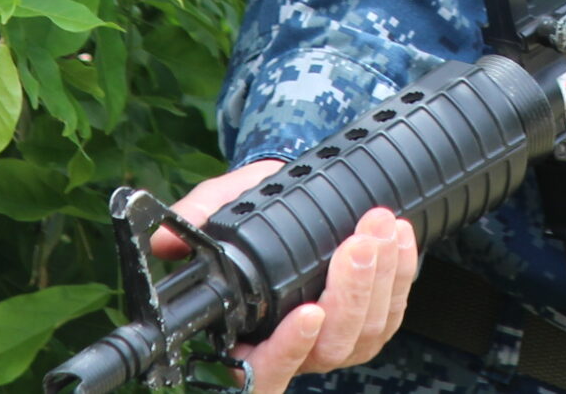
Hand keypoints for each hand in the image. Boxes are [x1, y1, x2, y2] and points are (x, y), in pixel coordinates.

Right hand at [153, 159, 417, 392]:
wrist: (289, 194)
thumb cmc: (251, 209)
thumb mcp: (218, 205)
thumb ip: (195, 220)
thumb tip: (164, 241)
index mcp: (246, 337)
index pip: (262, 371)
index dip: (287, 351)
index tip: (309, 312)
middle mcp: (292, 349)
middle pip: (328, 348)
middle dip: (350, 295)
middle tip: (357, 244)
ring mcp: (334, 341)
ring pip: (366, 333)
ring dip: (380, 279)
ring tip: (378, 227)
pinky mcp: (369, 326)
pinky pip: (392, 314)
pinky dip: (401, 275)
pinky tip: (399, 238)